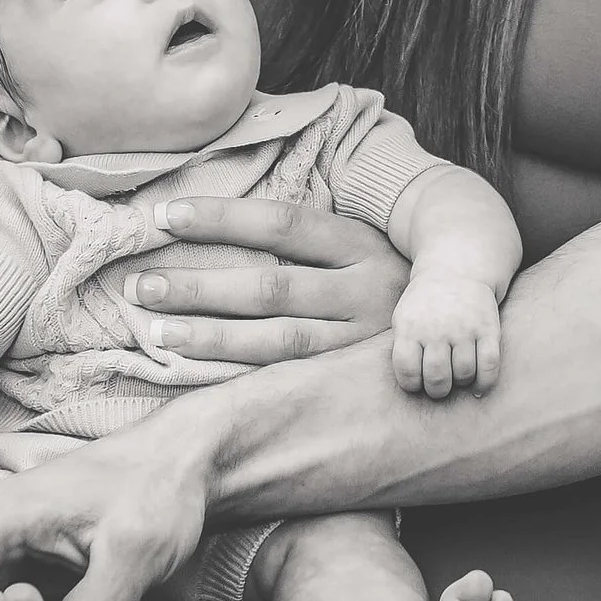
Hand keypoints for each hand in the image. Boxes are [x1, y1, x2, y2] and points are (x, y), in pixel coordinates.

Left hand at [129, 199, 409, 362]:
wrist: (459, 335)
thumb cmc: (387, 282)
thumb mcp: (362, 246)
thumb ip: (307, 237)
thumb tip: (218, 214)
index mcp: (363, 245)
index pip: (283, 223)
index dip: (221, 218)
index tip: (164, 214)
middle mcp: (367, 292)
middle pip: (271, 287)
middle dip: (200, 287)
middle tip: (141, 285)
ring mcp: (362, 344)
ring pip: (276, 341)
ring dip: (209, 337)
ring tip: (154, 331)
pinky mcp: (354, 386)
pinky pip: (289, 381)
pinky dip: (239, 378)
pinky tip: (195, 376)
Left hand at [391, 272, 503, 398]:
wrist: (456, 270)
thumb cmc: (425, 305)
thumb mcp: (403, 319)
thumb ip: (403, 350)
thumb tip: (413, 387)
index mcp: (411, 327)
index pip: (407, 372)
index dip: (412, 385)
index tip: (417, 382)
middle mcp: (438, 328)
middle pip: (437, 378)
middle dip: (437, 390)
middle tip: (440, 385)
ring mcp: (465, 328)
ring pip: (464, 374)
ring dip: (460, 383)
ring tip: (458, 377)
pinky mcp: (488, 329)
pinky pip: (489, 365)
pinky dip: (485, 382)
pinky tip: (478, 386)